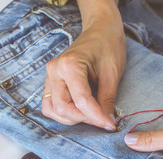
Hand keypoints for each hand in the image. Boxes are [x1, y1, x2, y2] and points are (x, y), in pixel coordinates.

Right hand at [42, 7, 125, 130]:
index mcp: (70, 65)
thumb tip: (107, 122)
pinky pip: (50, 104)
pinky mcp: (51, 81)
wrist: (100, 29)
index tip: (111, 125)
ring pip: (52, 109)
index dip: (97, 117)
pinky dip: (63, 113)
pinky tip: (80, 111)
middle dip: (83, 119)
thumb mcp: (112, 73)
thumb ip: (107, 99)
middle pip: (62, 108)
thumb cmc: (108, 46)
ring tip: (91, 115)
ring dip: (71, 118)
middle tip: (102, 120)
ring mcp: (50, 76)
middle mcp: (55, 70)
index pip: (81, 101)